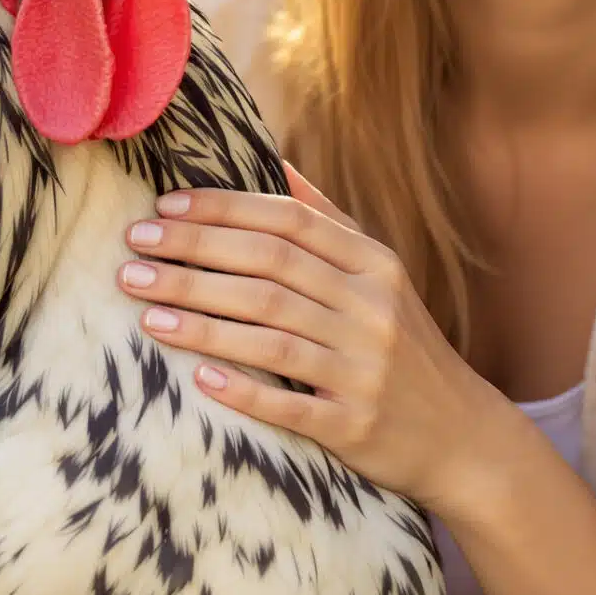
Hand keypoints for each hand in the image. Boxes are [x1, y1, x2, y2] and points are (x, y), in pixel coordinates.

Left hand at [118, 168, 497, 513]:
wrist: (462, 436)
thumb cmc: (402, 345)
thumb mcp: (381, 275)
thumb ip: (327, 220)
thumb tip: (275, 158)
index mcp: (373, 264)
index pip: (288, 221)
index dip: (222, 211)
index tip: (163, 208)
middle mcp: (371, 309)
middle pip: (269, 270)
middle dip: (194, 256)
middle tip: (133, 252)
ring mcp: (365, 368)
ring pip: (271, 333)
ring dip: (201, 319)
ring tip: (145, 310)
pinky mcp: (355, 424)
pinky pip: (291, 404)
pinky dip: (244, 389)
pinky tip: (198, 378)